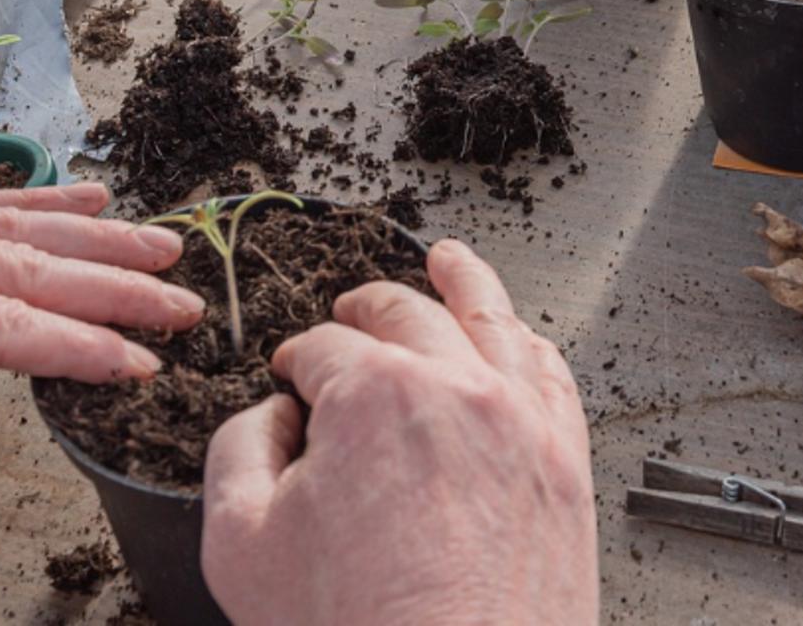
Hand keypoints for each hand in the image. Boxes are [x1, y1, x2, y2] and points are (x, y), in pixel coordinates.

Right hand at [201, 240, 597, 625]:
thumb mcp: (241, 543)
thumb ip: (238, 453)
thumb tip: (269, 417)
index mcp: (372, 394)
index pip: (324, 346)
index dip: (297, 361)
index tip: (291, 382)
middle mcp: (456, 388)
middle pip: (405, 314)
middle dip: (366, 308)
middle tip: (348, 314)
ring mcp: (521, 421)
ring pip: (492, 319)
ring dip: (463, 280)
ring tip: (450, 260)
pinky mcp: (564, 464)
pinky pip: (552, 376)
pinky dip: (528, 344)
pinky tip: (519, 338)